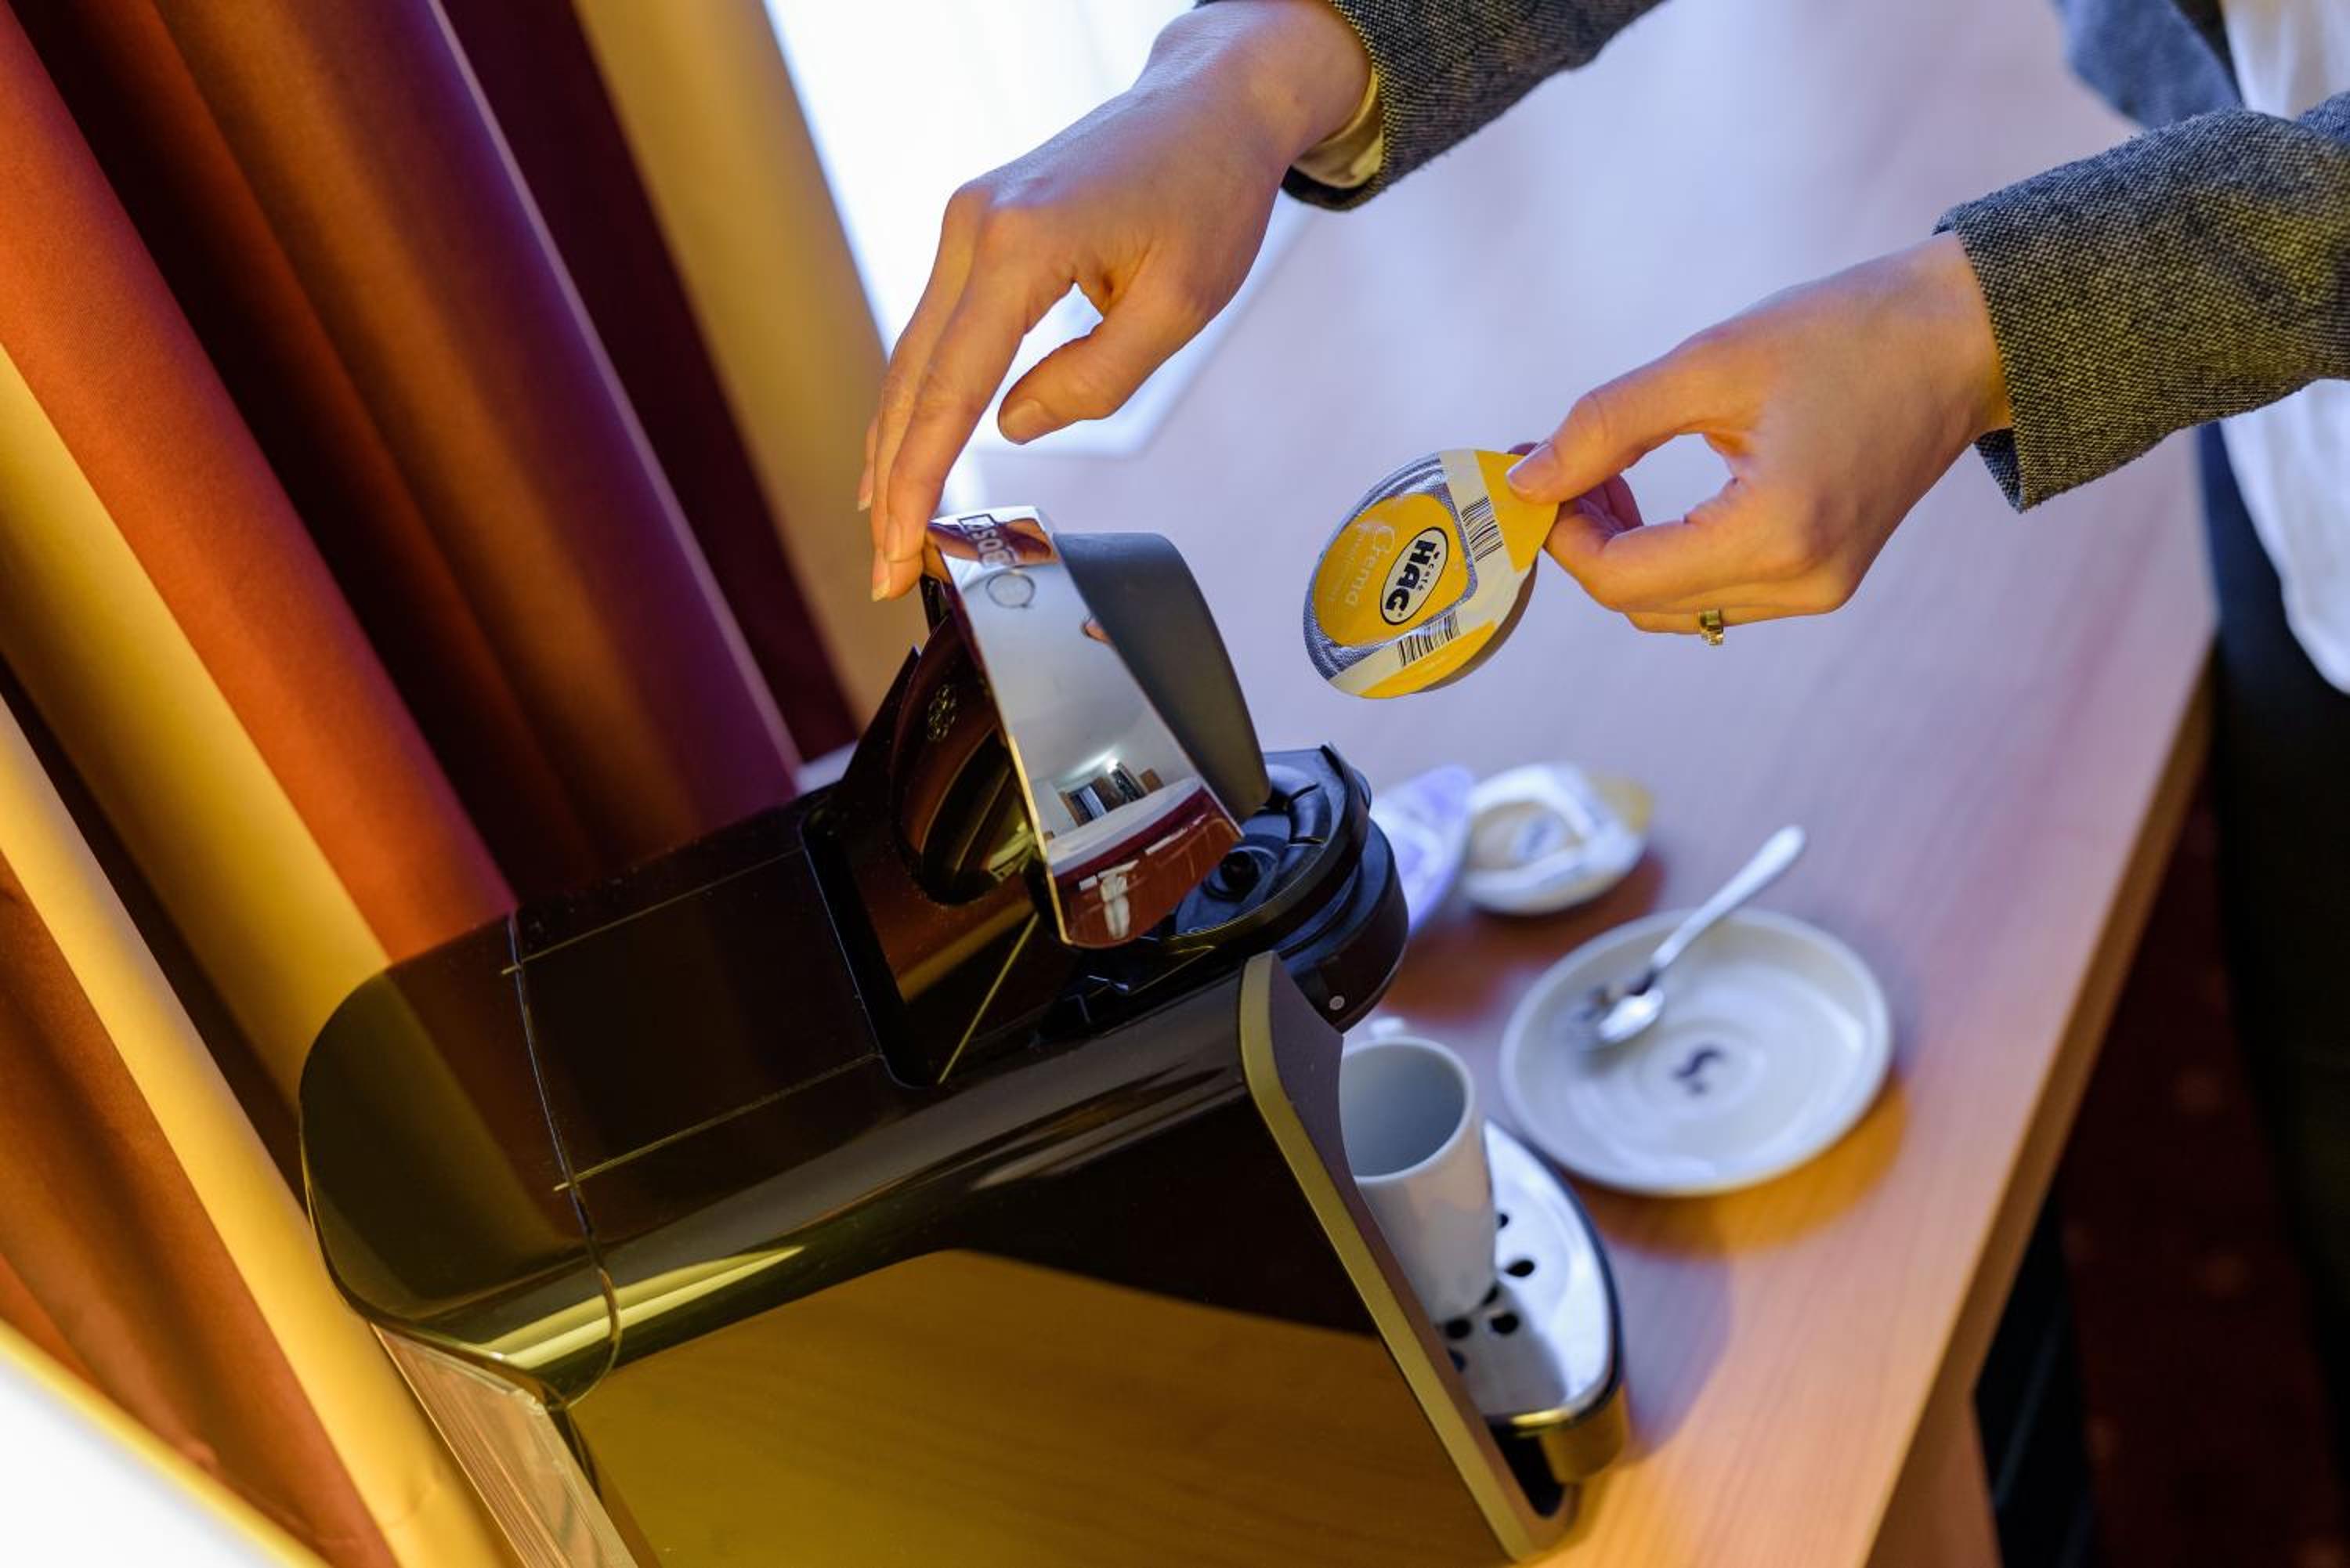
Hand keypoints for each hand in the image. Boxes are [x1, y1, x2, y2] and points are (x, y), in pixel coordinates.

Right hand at [864, 0, 1371, 598]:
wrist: (1210, 105)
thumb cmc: (1208, 194)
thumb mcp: (1178, 306)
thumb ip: (1094, 380)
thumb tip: (1016, 427)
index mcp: (1021, 244)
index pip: (950, 387)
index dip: (919, 479)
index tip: (900, 545)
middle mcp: (975, 226)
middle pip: (912, 378)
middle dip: (893, 482)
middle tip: (884, 568)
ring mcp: (967, 222)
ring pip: (912, 356)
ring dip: (895, 446)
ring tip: (886, 528)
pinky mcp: (976, 227)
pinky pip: (934, 328)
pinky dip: (917, 396)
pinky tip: (904, 450)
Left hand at [1505, 235, 2012, 634]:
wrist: (1964, 338)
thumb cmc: (1848, 333)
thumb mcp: (1711, 363)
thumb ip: (1606, 426)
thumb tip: (1525, 482)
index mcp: (1775, 534)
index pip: (1619, 578)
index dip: (1559, 533)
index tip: (1534, 473)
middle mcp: (1800, 584)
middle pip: (1639, 603)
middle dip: (1585, 542)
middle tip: (1562, 466)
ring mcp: (1817, 592)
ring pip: (1673, 607)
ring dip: (1623, 553)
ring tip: (1606, 474)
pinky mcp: (1822, 580)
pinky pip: (1714, 593)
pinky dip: (1668, 555)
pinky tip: (1654, 496)